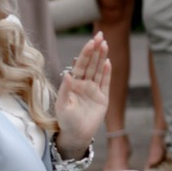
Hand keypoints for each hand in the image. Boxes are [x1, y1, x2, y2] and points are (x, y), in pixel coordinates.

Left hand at [52, 33, 110, 148]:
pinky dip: (107, 72)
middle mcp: (84, 84)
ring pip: (99, 70)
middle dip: (95, 50)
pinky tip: (109, 62)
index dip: (85, 53)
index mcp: (73, 84)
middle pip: (91, 64)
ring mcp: (94, 90)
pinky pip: (106, 82)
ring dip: (102, 57)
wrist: (77, 135)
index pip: (80, 65)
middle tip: (100, 35)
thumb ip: (65, 90)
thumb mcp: (62, 106)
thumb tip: (67, 73)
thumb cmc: (66, 121)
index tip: (91, 42)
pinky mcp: (103, 98)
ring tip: (105, 44)